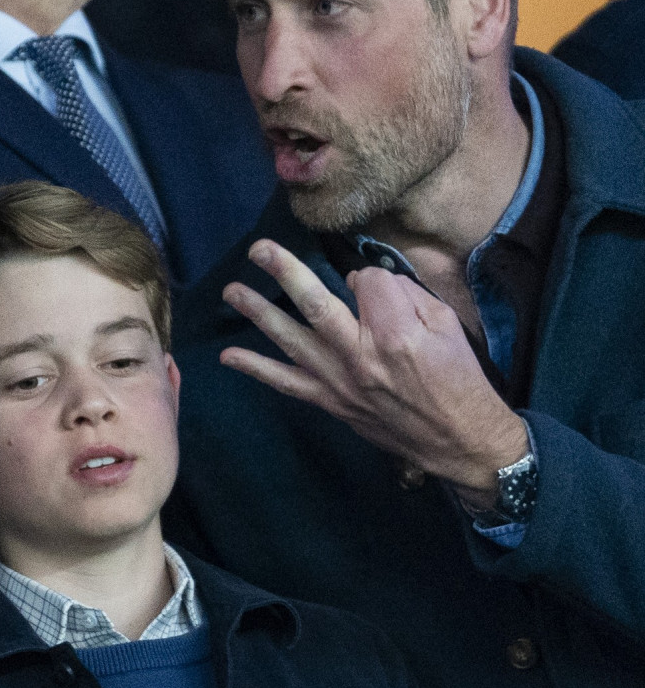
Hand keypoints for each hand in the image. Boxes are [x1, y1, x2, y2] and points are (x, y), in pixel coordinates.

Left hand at [220, 240, 528, 507]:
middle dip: (284, 272)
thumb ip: (403, 295)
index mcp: (396, 333)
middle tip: (257, 249)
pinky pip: (287, 384)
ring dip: (258, 313)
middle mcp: (361, 356)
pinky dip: (256, 369)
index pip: (368, 282)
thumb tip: (359, 282)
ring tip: (232, 291)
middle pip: (315, 304)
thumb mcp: (446, 324)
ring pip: (292, 340)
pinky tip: (228, 357)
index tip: (379, 287)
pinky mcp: (331, 403)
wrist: (457, 438)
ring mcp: (340, 382)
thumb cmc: (457, 378)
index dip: (372, 278)